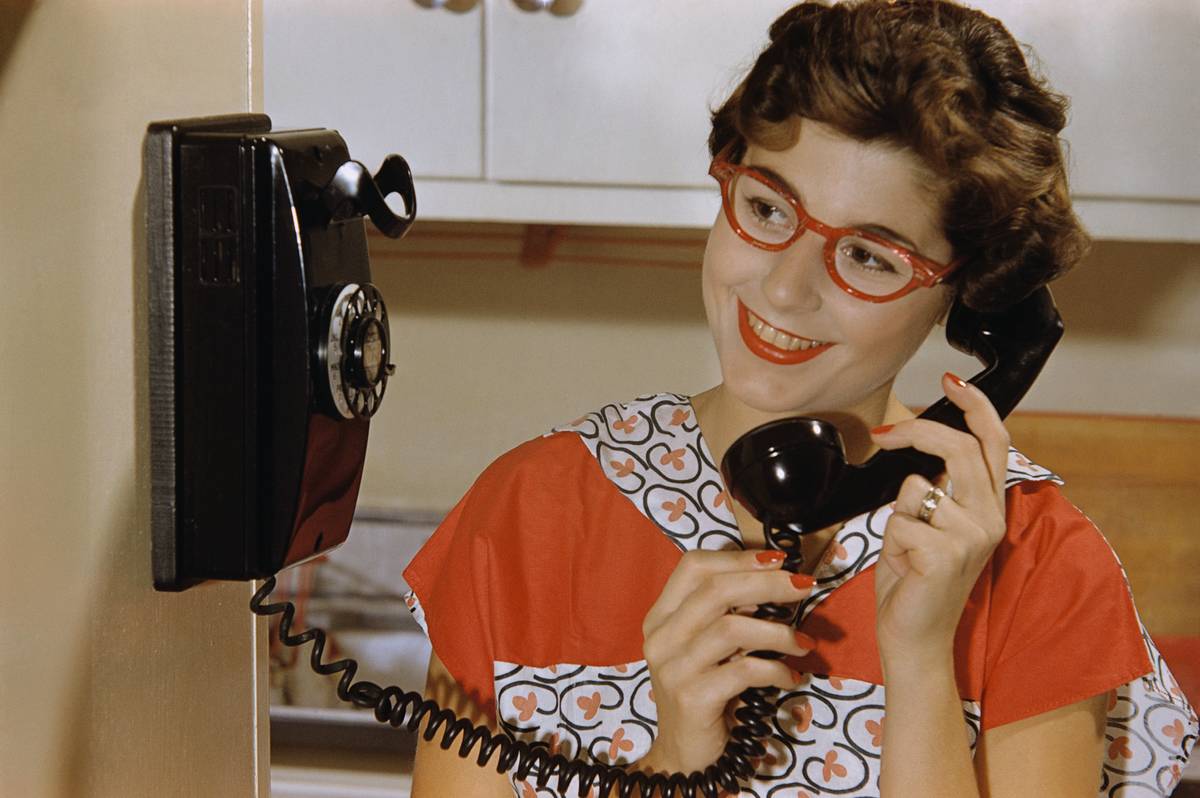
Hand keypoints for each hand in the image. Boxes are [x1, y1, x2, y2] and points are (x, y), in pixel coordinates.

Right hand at [637, 549, 815, 774]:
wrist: (683, 753)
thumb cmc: (704, 691)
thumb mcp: (709, 647)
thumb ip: (727, 613)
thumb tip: (776, 579)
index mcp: (662, 616)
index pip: (694, 566)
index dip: (738, 557)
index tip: (778, 560)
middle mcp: (660, 637)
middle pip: (715, 590)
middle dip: (767, 583)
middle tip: (804, 586)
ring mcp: (673, 668)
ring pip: (731, 628)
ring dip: (778, 631)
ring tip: (804, 643)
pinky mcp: (691, 698)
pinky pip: (743, 671)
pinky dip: (776, 670)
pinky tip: (791, 676)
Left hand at [869, 372, 1009, 668]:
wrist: (914, 638)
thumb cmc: (915, 580)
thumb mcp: (929, 524)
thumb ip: (938, 489)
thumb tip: (919, 453)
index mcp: (989, 508)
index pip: (994, 444)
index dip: (976, 407)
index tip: (950, 379)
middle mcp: (990, 518)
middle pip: (957, 448)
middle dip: (915, 431)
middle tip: (884, 433)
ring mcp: (972, 536)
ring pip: (916, 486)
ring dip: (897, 515)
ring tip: (907, 549)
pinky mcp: (946, 553)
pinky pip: (899, 519)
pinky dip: (890, 539)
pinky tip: (905, 567)